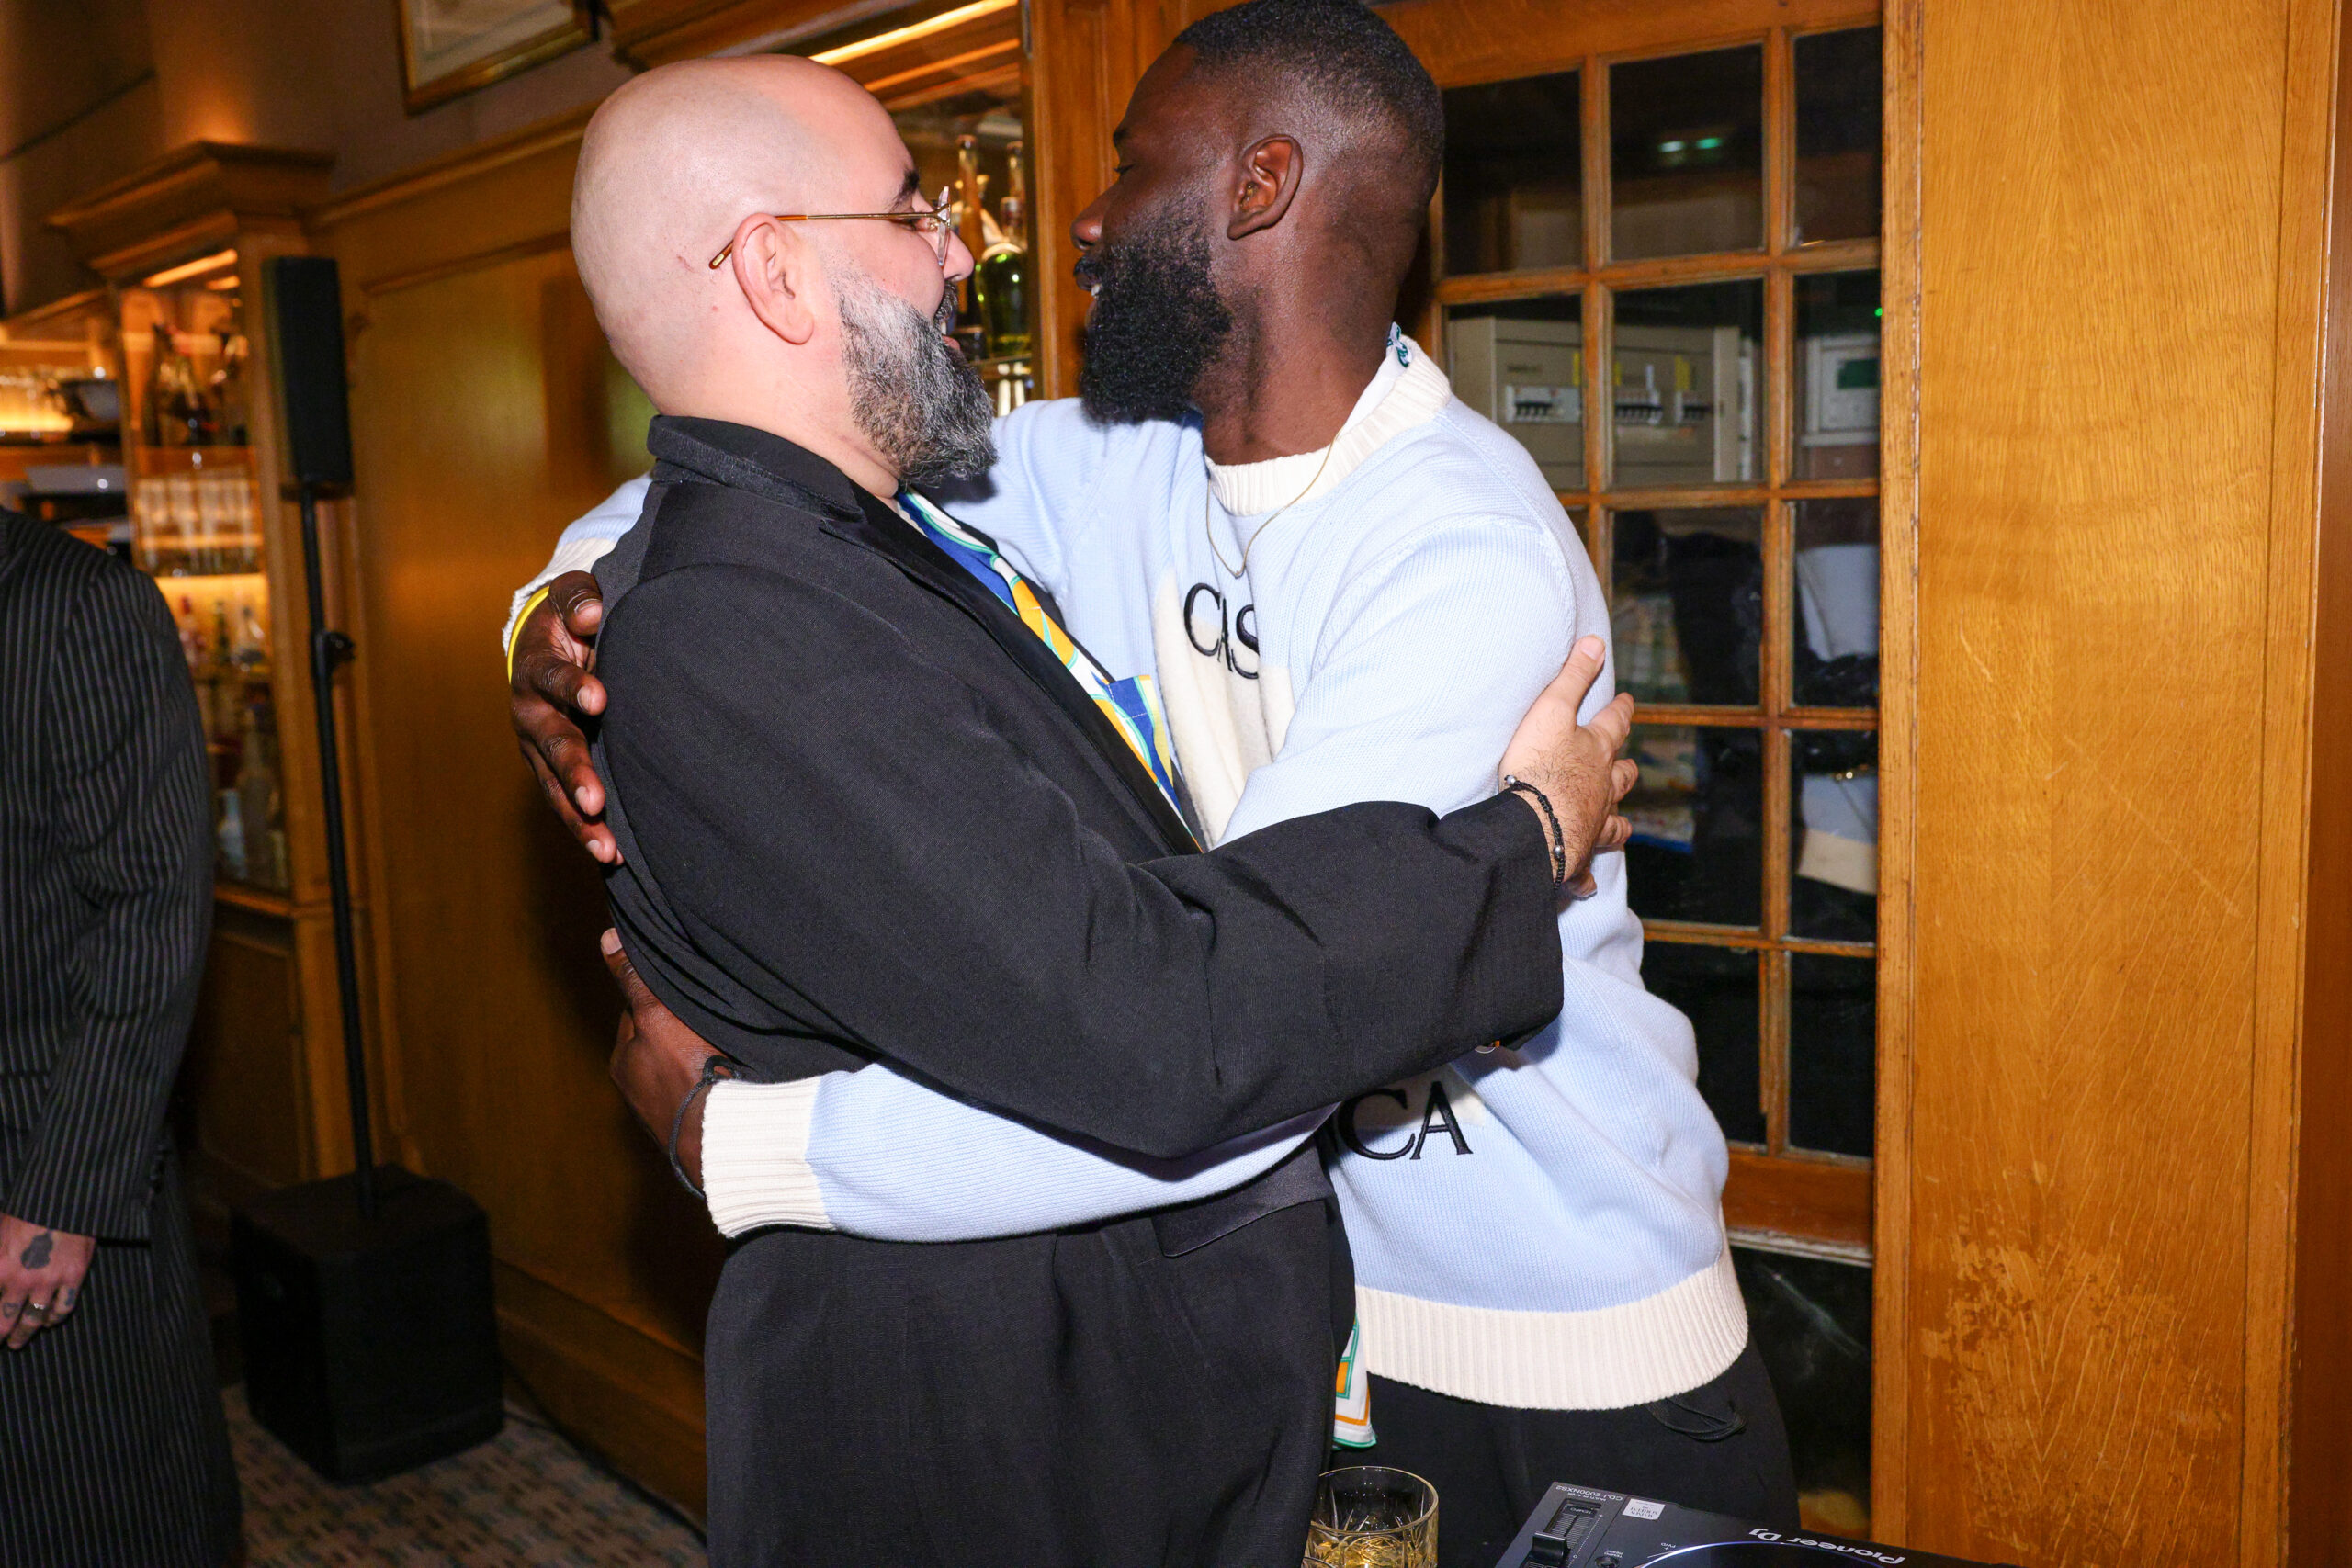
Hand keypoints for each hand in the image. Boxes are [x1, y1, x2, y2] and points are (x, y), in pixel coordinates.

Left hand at [0, 1214, 94, 1350]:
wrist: (62, 1198)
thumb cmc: (24, 1211)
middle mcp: (19, 1281)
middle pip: (5, 1321)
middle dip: (0, 1335)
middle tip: (0, 1342)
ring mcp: (48, 1281)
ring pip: (34, 1319)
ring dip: (24, 1334)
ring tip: (18, 1341)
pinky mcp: (73, 1277)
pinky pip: (63, 1307)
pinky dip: (55, 1318)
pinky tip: (50, 1321)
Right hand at [511, 571, 619, 863]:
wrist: (548, 643)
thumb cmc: (571, 618)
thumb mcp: (573, 597)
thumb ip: (580, 600)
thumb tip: (590, 614)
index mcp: (536, 668)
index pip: (553, 678)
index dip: (574, 686)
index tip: (599, 698)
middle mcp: (531, 715)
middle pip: (553, 745)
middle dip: (574, 772)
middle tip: (595, 799)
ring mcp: (540, 749)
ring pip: (556, 789)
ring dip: (580, 819)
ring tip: (606, 849)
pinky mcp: (554, 773)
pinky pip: (567, 804)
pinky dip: (587, 831)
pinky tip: (613, 857)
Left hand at [602, 929, 728, 1191]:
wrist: (723, 1136)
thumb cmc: (687, 1072)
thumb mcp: (656, 1014)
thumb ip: (634, 979)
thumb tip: (607, 938)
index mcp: (622, 1061)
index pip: (639, 1012)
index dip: (663, 996)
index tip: (688, 988)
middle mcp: (637, 1090)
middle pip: (661, 1040)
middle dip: (681, 1029)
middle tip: (711, 1017)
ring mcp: (665, 1111)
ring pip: (683, 1066)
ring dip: (700, 1056)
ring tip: (727, 1048)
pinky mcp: (693, 1127)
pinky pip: (703, 1091)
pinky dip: (714, 1081)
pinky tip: (735, 1075)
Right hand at [1497, 635, 1639, 898]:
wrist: (1532, 821)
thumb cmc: (1538, 765)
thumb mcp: (1551, 710)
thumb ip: (1573, 677)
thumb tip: (1596, 643)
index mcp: (1595, 750)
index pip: (1614, 724)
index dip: (1620, 711)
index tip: (1627, 702)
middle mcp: (1601, 788)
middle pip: (1622, 776)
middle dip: (1626, 768)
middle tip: (1630, 764)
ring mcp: (1592, 822)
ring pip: (1613, 822)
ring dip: (1618, 821)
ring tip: (1621, 823)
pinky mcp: (1576, 853)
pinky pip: (1584, 869)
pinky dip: (1586, 877)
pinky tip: (1588, 886)